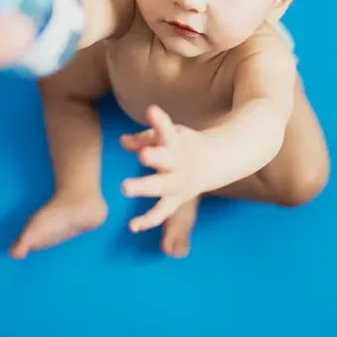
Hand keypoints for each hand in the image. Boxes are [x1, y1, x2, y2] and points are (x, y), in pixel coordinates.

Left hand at [119, 104, 208, 231]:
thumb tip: (123, 141)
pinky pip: (161, 213)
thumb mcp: (168, 136)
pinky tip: (132, 226)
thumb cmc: (181, 146)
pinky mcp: (175, 201)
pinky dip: (147, 221)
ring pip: (161, 188)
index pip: (167, 130)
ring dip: (144, 187)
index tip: (152, 110)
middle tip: (142, 154)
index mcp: (175, 143)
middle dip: (154, 157)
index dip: (159, 120)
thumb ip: (144, 138)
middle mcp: (177, 163)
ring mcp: (177, 184)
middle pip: (165, 160)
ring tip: (125, 187)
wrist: (213, 163)